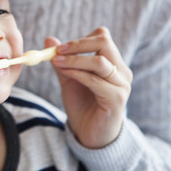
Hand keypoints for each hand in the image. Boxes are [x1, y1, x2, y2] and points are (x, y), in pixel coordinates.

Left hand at [46, 27, 132, 147]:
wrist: (89, 133)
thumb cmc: (81, 104)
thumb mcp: (68, 78)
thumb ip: (61, 60)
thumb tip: (49, 39)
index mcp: (112, 63)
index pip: (102, 37)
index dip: (81, 39)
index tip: (59, 47)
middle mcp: (121, 71)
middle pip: (104, 42)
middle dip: (78, 44)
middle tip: (57, 50)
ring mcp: (121, 85)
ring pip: (100, 62)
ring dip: (74, 59)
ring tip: (56, 62)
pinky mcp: (117, 99)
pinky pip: (96, 81)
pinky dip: (77, 74)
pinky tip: (64, 73)